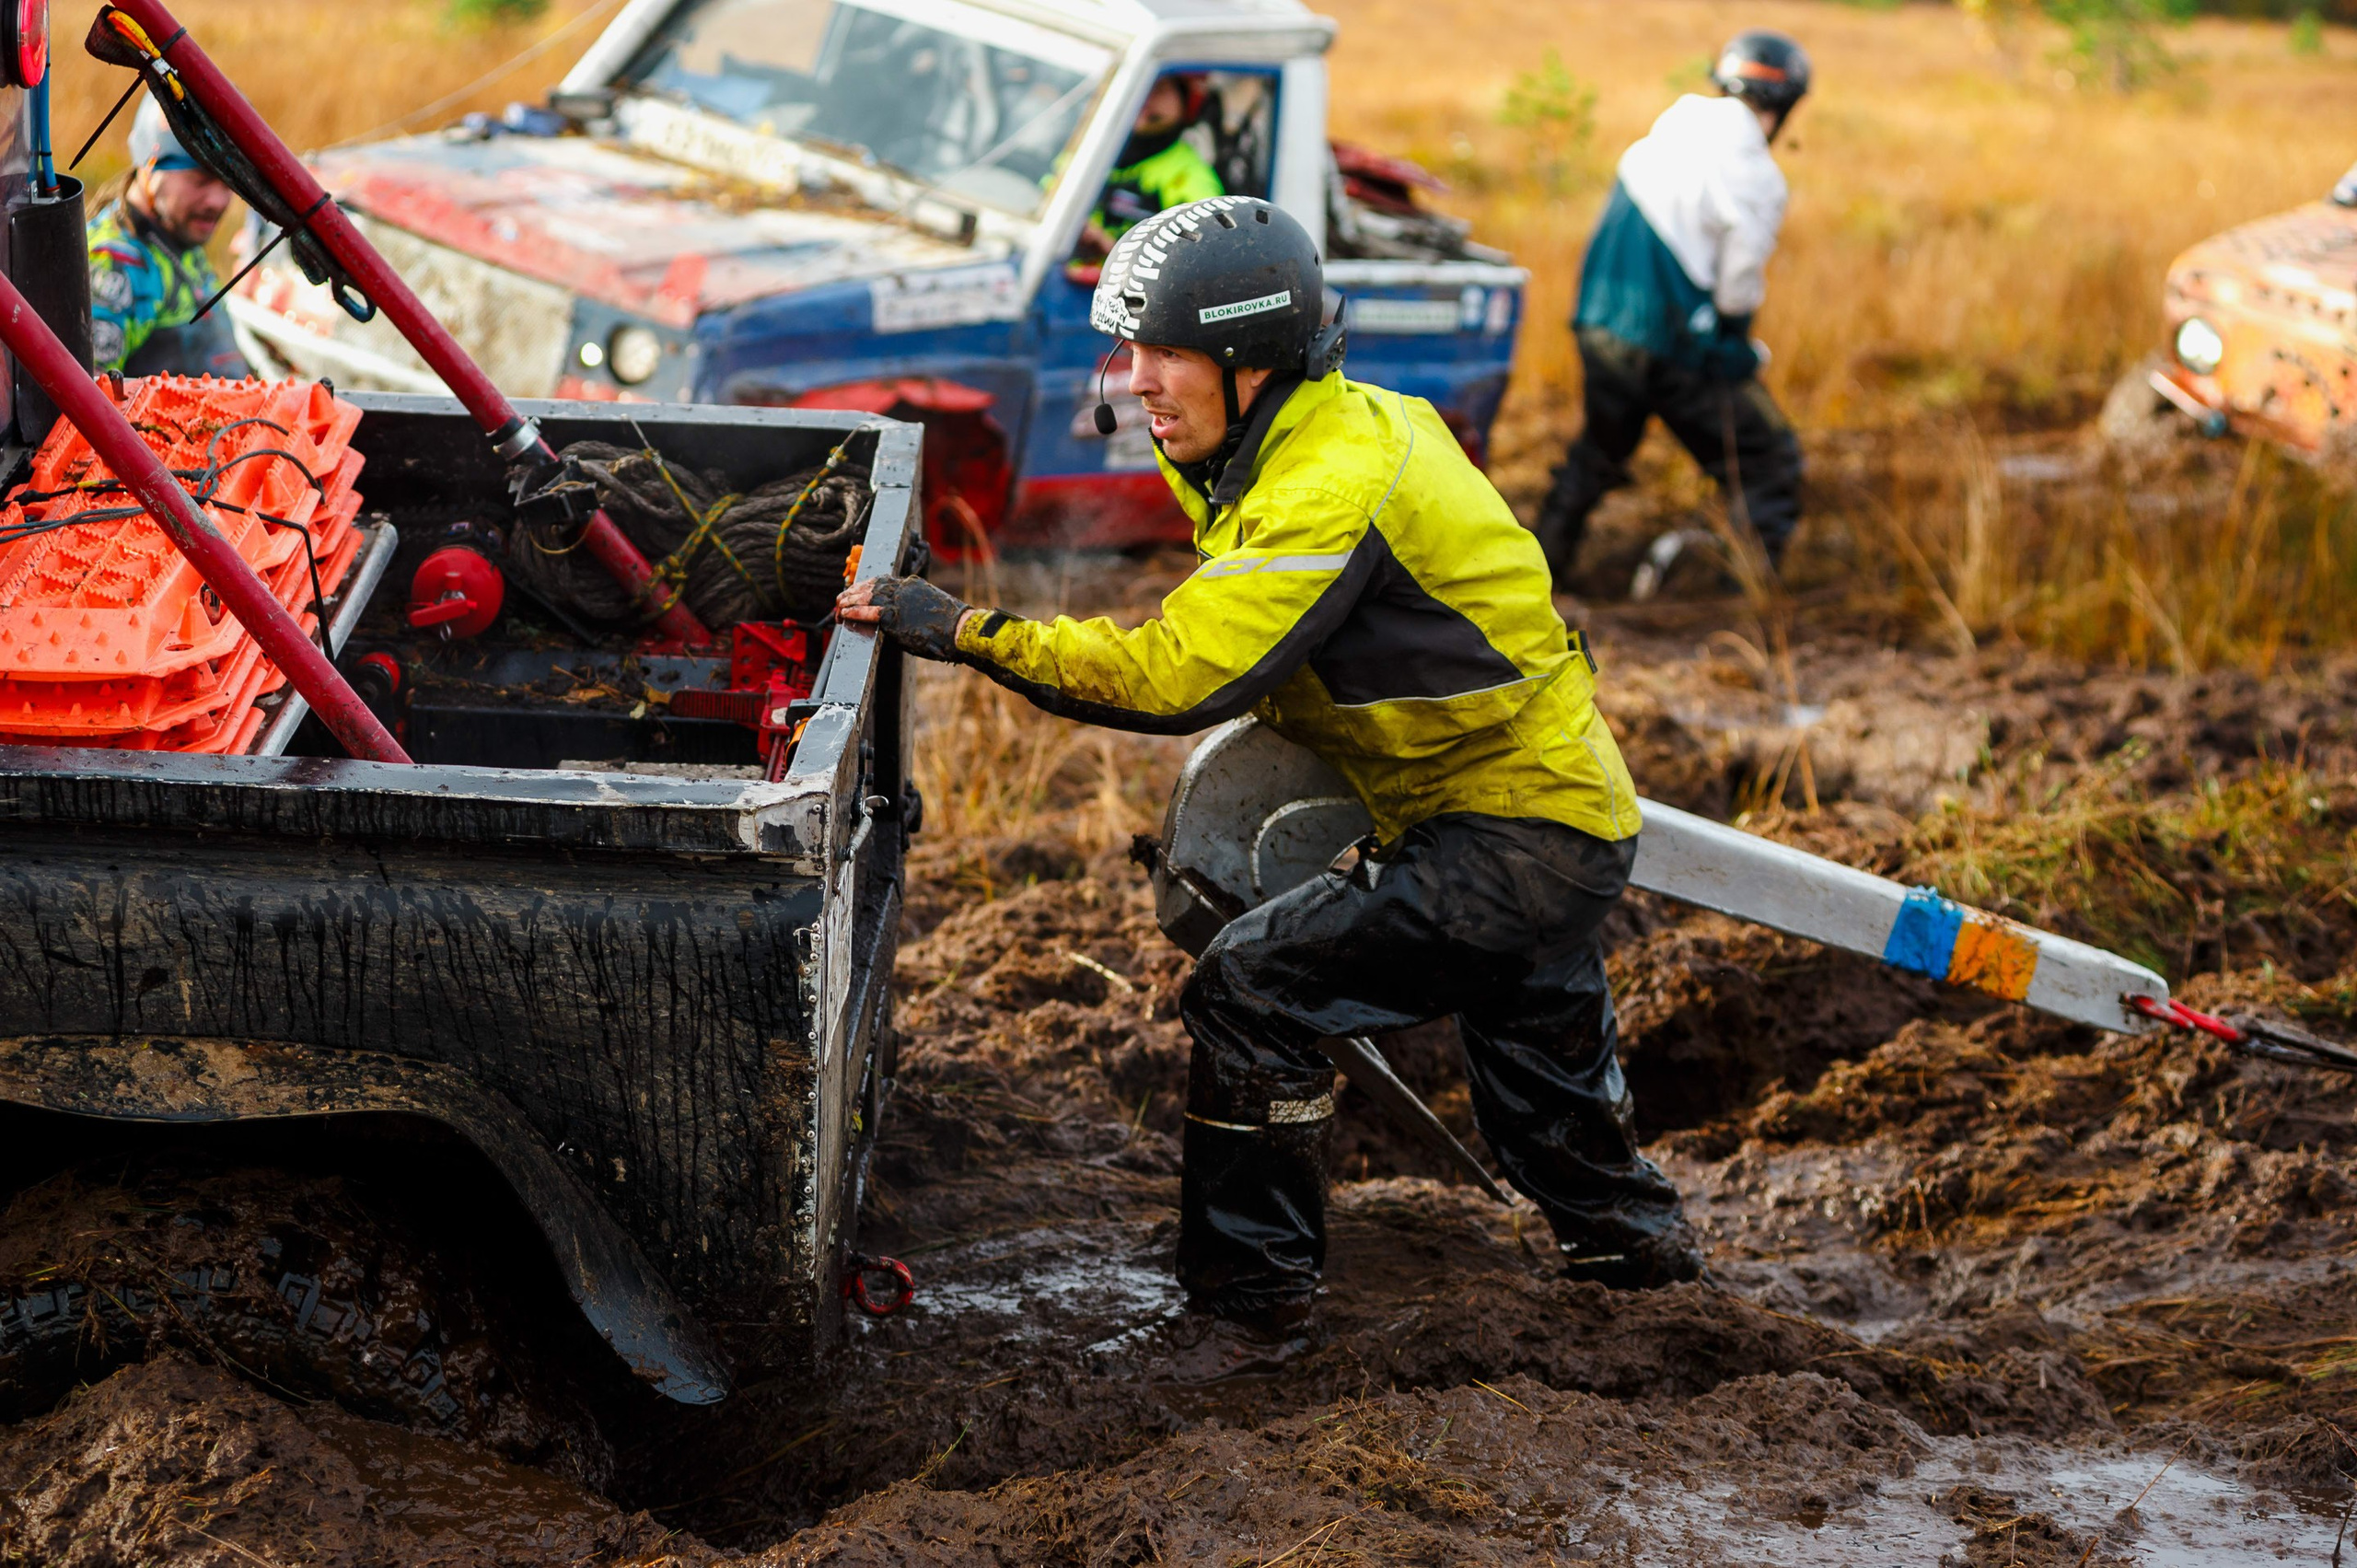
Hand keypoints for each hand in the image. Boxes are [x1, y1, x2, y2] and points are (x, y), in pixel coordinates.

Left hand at [836, 575, 975, 661]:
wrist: (960, 630)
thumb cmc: (950, 626)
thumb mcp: (929, 609)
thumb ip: (912, 608)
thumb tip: (900, 618)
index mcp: (912, 584)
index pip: (882, 581)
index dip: (866, 586)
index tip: (856, 591)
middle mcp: (902, 587)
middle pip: (870, 586)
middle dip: (853, 592)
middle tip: (841, 599)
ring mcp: (897, 600)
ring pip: (865, 597)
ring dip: (849, 601)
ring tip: (838, 607)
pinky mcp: (893, 615)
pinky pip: (867, 611)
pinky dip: (853, 612)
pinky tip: (844, 614)